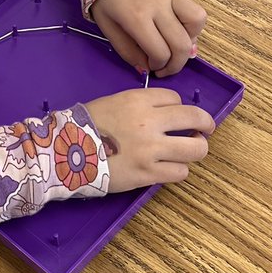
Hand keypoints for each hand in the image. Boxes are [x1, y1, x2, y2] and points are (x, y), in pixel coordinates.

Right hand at [86, 88, 214, 193]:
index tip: (174, 116)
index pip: (175, 99)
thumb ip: (137, 106)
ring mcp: (152, 149)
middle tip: (205, 130)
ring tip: (190, 151)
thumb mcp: (111, 103)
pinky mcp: (149, 173)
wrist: (65, 154)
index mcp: (138, 101)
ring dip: (196, 149)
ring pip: (195, 148)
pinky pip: (180, 172)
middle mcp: (150, 122)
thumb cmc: (83, 127)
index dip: (177, 108)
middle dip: (206, 124)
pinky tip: (168, 168)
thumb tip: (160, 115)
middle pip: (195, 118)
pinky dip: (177, 169)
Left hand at [90, 0, 206, 77]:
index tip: (152, 68)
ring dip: (190, 41)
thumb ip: (127, 51)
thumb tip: (146, 69)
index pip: (160, 52)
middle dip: (176, 64)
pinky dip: (193, 26)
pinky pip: (196, 10)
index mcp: (136, 17)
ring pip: (196, 23)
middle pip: (181, 44)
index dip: (158, 66)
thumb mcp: (107, 28)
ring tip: (176, 46)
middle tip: (167, 68)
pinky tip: (180, 31)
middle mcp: (158, 5)